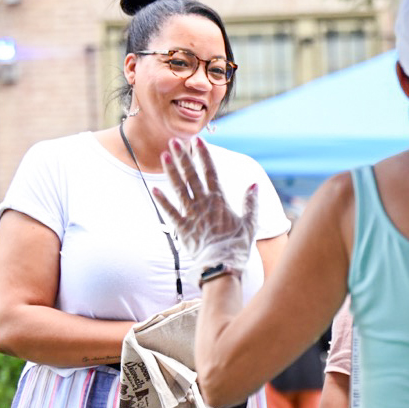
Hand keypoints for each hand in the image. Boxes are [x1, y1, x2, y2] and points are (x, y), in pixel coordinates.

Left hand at [154, 137, 257, 278]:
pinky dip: (162, 201)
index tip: (198, 141)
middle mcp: (204, 204)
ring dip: (171, 171)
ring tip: (164, 156)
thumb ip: (251, 203)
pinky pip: (170, 212)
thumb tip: (253, 185)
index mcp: (220, 201)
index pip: (211, 172)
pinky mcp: (182, 228)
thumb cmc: (238, 246)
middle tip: (175, 141)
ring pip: (179, 188)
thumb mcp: (250, 223)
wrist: (221, 266)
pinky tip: (155, 189)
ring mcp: (191, 215)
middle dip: (183, 157)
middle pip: (192, 175)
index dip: (204, 155)